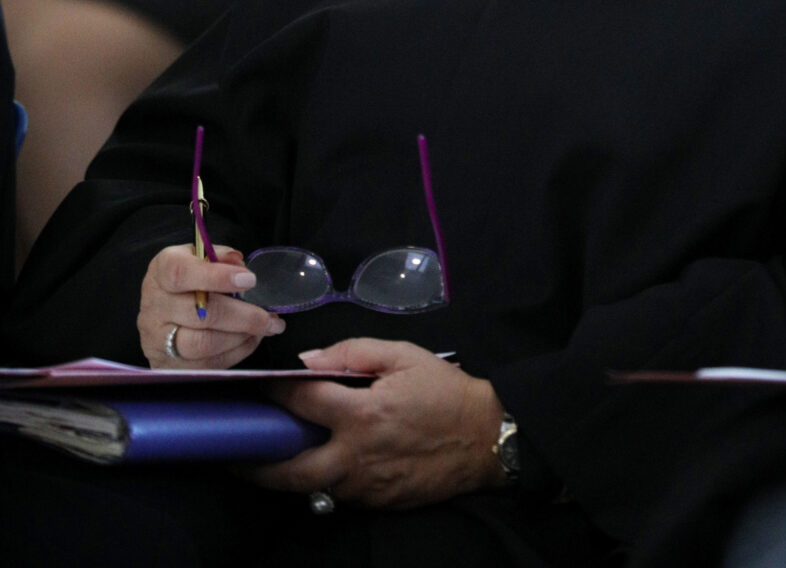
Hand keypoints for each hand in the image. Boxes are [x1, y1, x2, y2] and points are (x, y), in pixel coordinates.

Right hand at [138, 243, 284, 368]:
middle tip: (269, 316)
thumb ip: (219, 257)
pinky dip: (235, 353)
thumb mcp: (198, 256)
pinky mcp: (168, 364)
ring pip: (203, 344)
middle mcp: (155, 306)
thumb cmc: (187, 279)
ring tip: (266, 328)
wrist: (161, 313)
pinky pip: (206, 364)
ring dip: (242, 337)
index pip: (181, 274)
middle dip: (242, 316)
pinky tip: (251, 340)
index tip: (249, 280)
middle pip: (200, 315)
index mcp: (162, 270)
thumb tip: (239, 265)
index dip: (217, 277)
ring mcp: (159, 339)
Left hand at [253, 340, 505, 508]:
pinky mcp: (374, 504)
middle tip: (231, 451)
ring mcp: (363, 487)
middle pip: (289, 470)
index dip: (275, 390)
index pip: (302, 401)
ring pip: (310, 486)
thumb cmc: (444, 392)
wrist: (484, 439)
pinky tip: (315, 461)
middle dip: (254, 463)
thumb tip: (308, 360)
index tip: (256, 385)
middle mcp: (355, 457)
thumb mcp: (404, 356)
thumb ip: (353, 352)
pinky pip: (337, 491)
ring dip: (286, 472)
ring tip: (264, 457)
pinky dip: (321, 477)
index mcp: (362, 414)